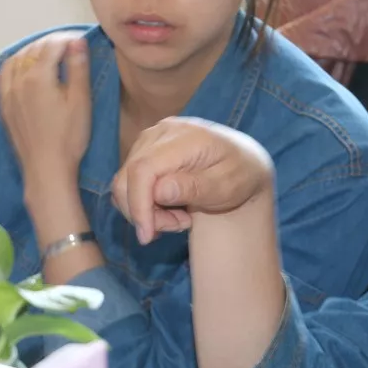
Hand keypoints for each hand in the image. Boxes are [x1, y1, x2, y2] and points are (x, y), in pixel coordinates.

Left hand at [0, 31, 91, 183]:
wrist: (46, 169)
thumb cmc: (69, 137)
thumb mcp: (81, 101)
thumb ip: (78, 68)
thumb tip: (77, 41)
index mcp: (39, 77)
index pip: (52, 46)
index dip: (68, 39)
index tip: (81, 40)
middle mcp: (19, 80)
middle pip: (33, 50)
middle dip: (51, 43)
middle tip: (69, 45)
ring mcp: (8, 93)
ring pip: (16, 59)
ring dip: (32, 50)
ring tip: (48, 52)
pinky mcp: (4, 105)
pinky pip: (4, 74)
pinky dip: (14, 63)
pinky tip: (22, 66)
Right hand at [111, 117, 274, 244]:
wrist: (243, 160)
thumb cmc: (239, 175)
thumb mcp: (227, 187)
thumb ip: (194, 188)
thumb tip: (159, 191)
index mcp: (186, 136)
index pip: (144, 169)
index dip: (139, 205)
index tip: (147, 236)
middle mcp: (162, 131)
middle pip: (128, 176)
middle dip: (144, 212)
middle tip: (178, 226)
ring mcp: (151, 138)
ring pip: (124, 181)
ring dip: (145, 209)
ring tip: (179, 218)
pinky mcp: (145, 148)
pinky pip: (129, 181)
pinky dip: (143, 201)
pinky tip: (169, 208)